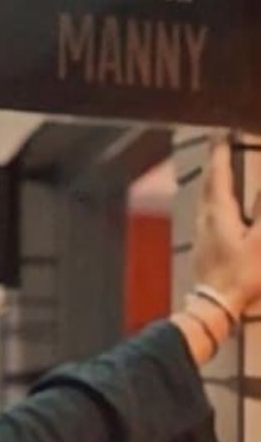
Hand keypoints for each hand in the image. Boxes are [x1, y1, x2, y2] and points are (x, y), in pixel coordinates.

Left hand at [194, 136, 260, 317]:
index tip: (221, 134)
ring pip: (206, 201)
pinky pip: (208, 215)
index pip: (218, 176)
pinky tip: (220, 208)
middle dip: (215, 164)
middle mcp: (205, 221)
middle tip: (219, 145)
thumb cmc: (239, 275)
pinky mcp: (204, 248)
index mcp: (218, 214)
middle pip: (209, 185)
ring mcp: (202, 235)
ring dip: (214, 182)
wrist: (213, 307)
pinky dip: (215, 202)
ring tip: (220, 171)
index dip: (220, 153)